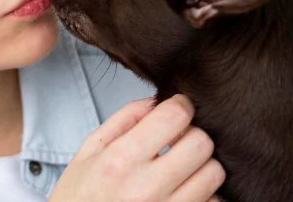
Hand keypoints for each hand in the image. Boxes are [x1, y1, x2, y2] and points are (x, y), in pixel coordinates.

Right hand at [49, 94, 224, 201]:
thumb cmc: (79, 197)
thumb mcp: (89, 152)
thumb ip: (124, 119)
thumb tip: (157, 100)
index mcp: (120, 161)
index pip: (174, 117)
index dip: (181, 105)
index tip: (178, 106)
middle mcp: (146, 188)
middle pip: (201, 143)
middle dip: (192, 134)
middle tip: (178, 138)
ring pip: (214, 173)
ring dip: (201, 164)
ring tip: (181, 166)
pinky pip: (213, 201)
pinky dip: (204, 192)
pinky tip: (183, 189)